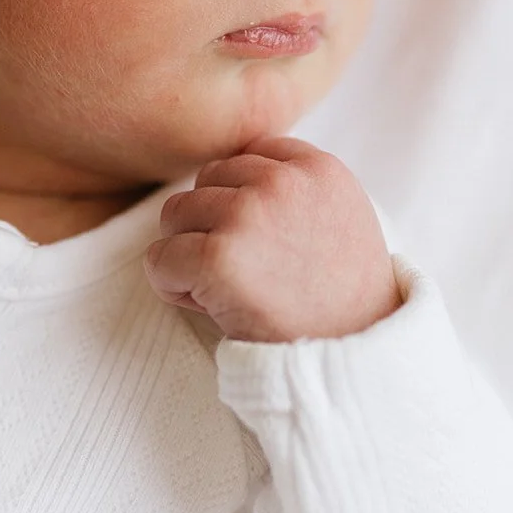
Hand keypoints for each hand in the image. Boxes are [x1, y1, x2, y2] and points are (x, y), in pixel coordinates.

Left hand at [144, 136, 401, 342]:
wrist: (353, 356)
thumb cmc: (339, 296)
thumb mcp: (338, 216)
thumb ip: (295, 185)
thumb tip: (222, 172)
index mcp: (318, 168)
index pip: (246, 155)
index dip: (242, 201)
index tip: (265, 242)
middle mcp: (282, 183)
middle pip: (206, 181)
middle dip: (212, 224)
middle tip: (245, 270)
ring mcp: (248, 216)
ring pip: (175, 213)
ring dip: (189, 251)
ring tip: (228, 286)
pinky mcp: (217, 258)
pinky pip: (159, 258)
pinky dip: (170, 284)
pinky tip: (207, 303)